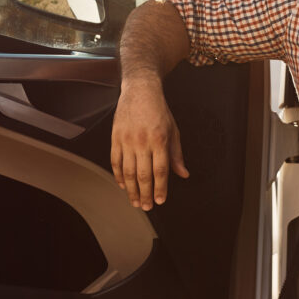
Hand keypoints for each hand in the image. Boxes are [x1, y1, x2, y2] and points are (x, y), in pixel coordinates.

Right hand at [111, 74, 189, 210]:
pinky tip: (123, 185)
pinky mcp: (116, 138)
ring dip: (131, 189)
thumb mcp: (174, 130)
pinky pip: (115, 161)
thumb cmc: (159, 111)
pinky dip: (119, 176)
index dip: (160, 188)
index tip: (160, 201)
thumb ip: (177, 154)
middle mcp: (143, 141)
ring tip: (135, 201)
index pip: (160, 170)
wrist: (140, 91)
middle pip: (143, 175)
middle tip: (146, 207)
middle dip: (145, 194)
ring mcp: (127, 140)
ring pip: (128, 171)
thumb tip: (183, 174)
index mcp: (160, 139)